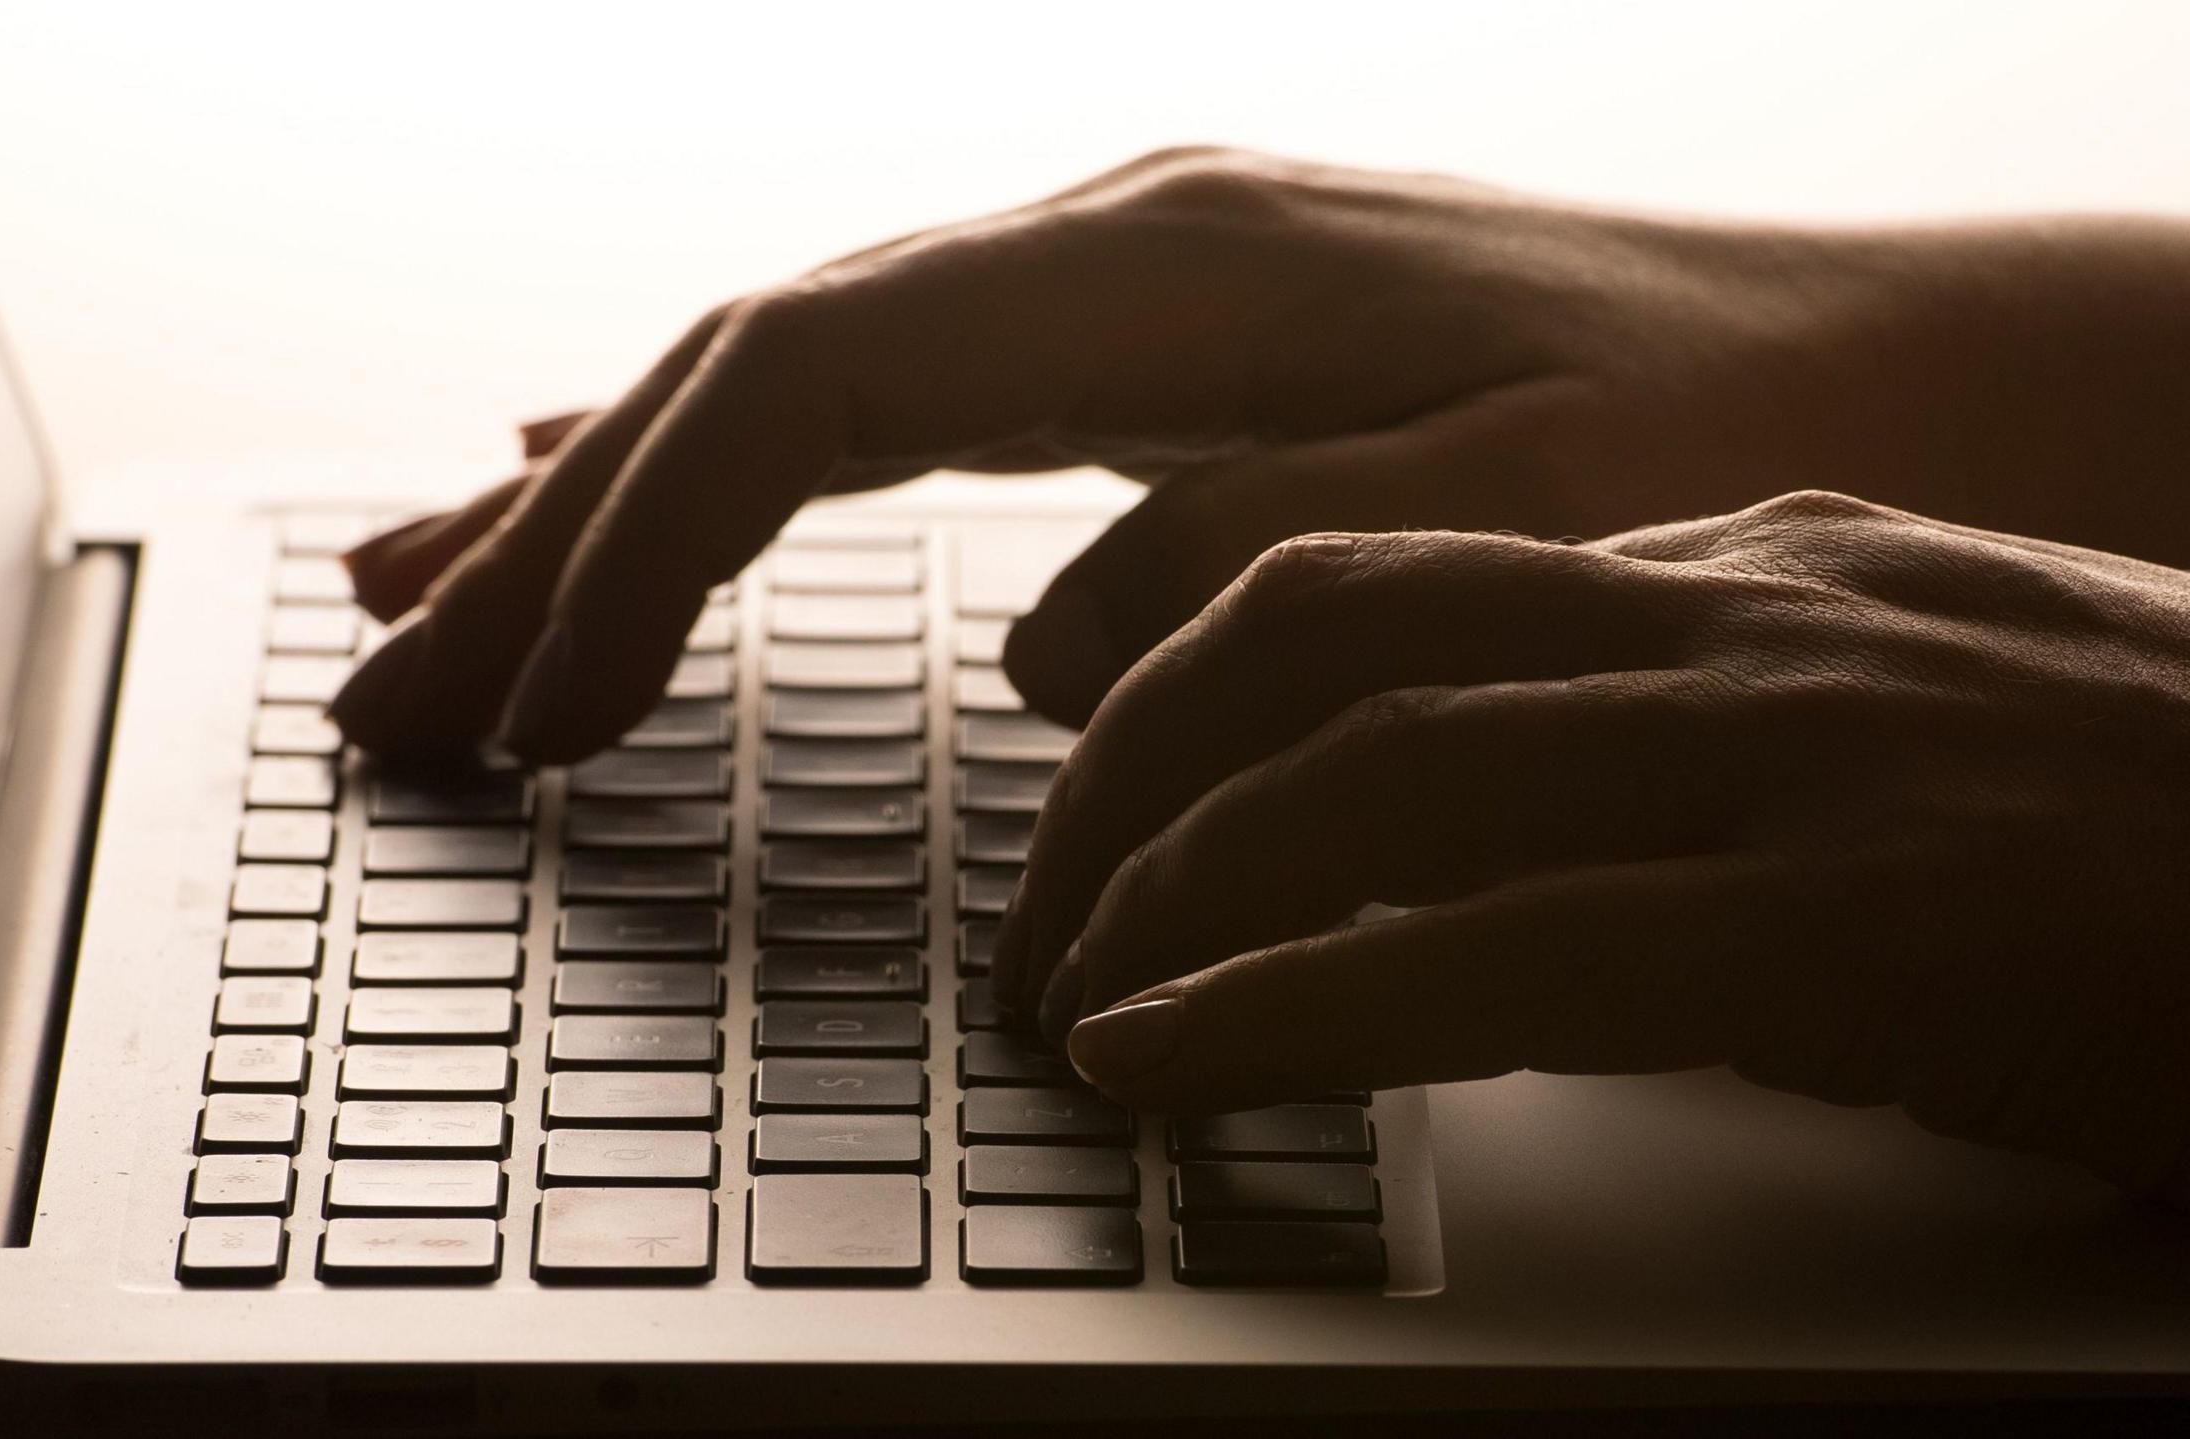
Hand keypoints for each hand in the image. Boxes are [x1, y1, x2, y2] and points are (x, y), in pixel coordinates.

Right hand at [328, 144, 2189, 760]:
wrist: (1878, 360)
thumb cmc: (1710, 436)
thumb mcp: (1492, 524)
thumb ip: (1241, 569)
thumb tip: (1043, 653)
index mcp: (1158, 271)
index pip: (795, 392)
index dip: (631, 547)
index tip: (540, 712)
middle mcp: (1105, 238)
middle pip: (739, 365)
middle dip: (550, 533)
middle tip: (393, 682)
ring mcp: (1114, 279)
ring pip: (785, 371)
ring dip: (601, 493)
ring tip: (435, 593)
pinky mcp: (1144, 336)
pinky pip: (877, 391)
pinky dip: (730, 462)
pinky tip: (627, 482)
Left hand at [996, 489, 2189, 1195]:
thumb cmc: (2179, 827)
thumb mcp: (1915, 721)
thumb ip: (1707, 732)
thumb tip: (1496, 813)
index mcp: (1752, 566)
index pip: (1384, 579)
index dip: (1198, 687)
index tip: (1110, 796)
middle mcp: (1747, 619)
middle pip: (1323, 641)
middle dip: (1131, 779)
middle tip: (1041, 915)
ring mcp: (1797, 754)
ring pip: (1371, 778)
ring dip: (1168, 895)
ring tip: (1073, 1004)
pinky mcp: (1852, 921)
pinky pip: (1487, 951)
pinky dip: (1288, 1007)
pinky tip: (1175, 1060)